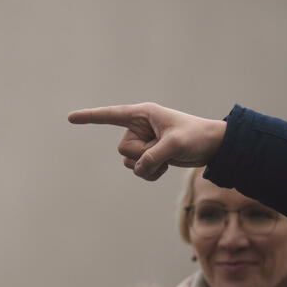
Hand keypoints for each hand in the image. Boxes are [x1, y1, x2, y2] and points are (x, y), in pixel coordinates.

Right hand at [67, 102, 226, 180]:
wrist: (215, 145)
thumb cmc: (197, 136)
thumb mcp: (175, 144)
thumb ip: (153, 156)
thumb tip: (137, 169)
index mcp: (142, 114)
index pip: (110, 115)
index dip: (90, 117)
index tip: (70, 118)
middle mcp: (138, 126)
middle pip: (122, 149)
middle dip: (142, 155)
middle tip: (165, 149)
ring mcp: (143, 141)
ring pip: (129, 162)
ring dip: (149, 166)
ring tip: (168, 158)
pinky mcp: (149, 154)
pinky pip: (138, 170)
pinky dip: (152, 173)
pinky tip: (167, 166)